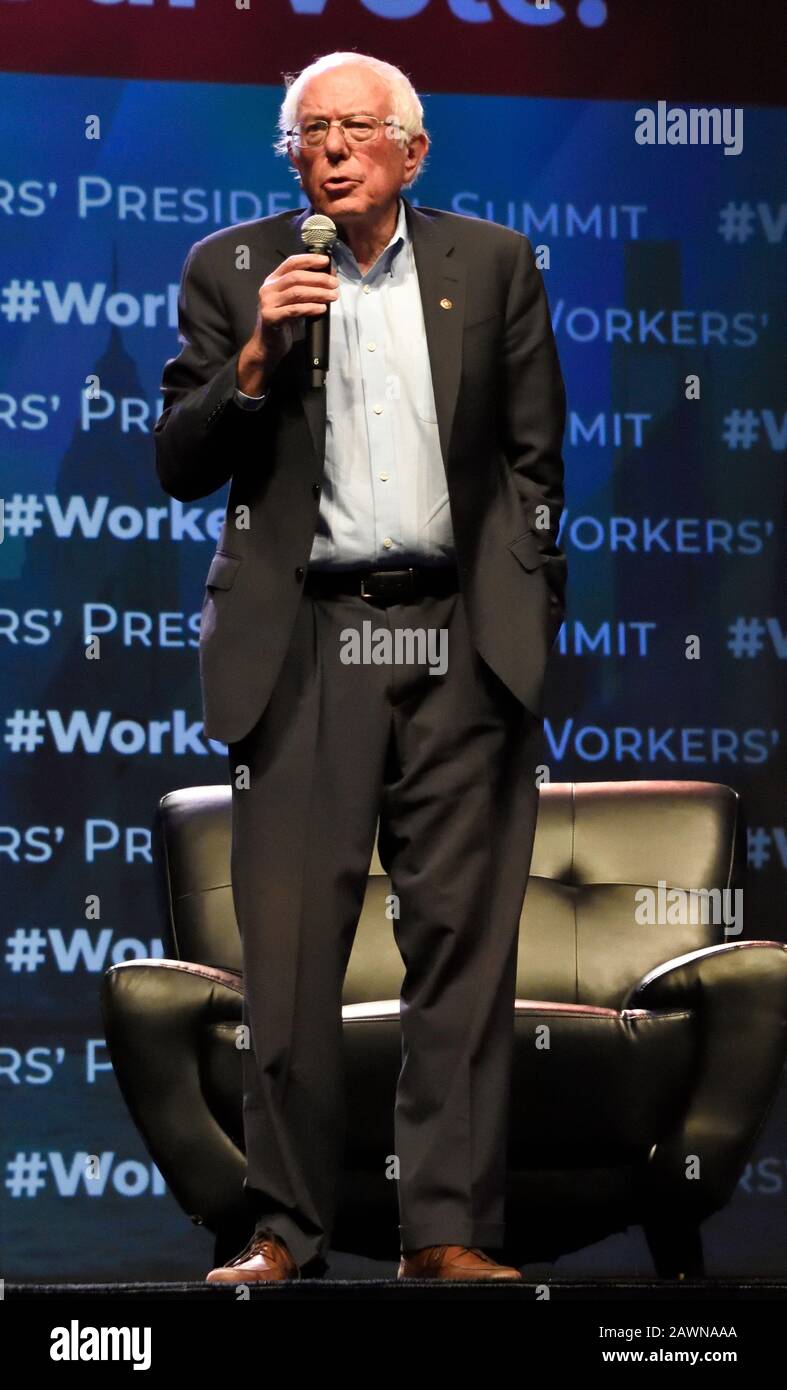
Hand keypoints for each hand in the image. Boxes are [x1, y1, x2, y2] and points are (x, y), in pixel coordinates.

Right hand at [237, 253, 338, 393]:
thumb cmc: (284, 322)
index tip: (326, 261)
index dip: (309, 259)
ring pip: (296, 292)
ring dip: (318, 293)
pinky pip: (294, 310)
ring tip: (332, 296)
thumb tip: (329, 277)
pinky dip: (310, 308)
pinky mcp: (270, 317)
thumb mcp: (294, 302)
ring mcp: (267, 303)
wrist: (268, 346)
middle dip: (318, 279)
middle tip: (334, 284)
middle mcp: (268, 289)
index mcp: (273, 280)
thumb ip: (306, 289)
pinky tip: (322, 309)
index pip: (291, 263)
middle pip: (296, 277)